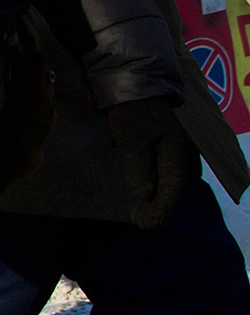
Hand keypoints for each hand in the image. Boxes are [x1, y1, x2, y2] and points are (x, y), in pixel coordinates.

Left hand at [107, 98, 196, 229]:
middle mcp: (184, 154)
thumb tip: (147, 196)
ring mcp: (179, 153)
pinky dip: (157, 187)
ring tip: (140, 215)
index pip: (174, 187)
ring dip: (159, 199)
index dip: (162, 208)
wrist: (132, 89)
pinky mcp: (169, 151)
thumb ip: (139, 168)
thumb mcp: (131, 141)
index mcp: (178, 151)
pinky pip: (167, 175)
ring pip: (172, 183)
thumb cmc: (131, 113)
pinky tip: (144, 197)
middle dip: (160, 208)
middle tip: (140, 223)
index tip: (149, 224)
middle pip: (176, 188)